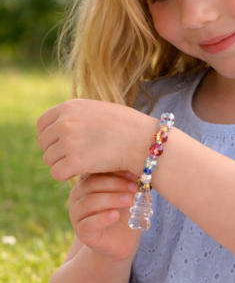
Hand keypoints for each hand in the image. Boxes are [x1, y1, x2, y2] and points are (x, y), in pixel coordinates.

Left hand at [37, 99, 151, 180]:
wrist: (143, 140)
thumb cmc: (127, 126)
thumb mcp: (98, 110)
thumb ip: (77, 115)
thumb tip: (58, 126)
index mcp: (70, 106)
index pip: (42, 123)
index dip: (48, 136)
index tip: (58, 145)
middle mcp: (66, 122)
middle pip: (44, 143)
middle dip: (56, 152)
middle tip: (74, 157)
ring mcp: (69, 141)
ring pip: (50, 159)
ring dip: (63, 163)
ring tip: (84, 162)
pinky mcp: (75, 161)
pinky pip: (57, 173)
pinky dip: (67, 175)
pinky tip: (83, 171)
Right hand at [69, 171, 141, 262]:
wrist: (122, 240)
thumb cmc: (125, 210)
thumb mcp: (129, 193)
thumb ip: (129, 181)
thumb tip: (139, 168)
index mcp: (87, 181)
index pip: (95, 170)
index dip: (114, 169)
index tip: (132, 171)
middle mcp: (77, 195)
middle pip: (91, 184)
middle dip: (115, 184)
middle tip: (135, 187)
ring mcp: (77, 214)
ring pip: (88, 202)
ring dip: (111, 199)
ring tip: (129, 200)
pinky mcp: (81, 233)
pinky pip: (88, 224)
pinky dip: (102, 218)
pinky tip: (115, 214)